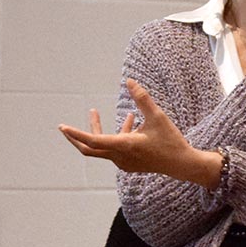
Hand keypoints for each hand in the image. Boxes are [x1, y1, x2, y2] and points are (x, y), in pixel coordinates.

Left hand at [59, 79, 221, 188]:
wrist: (182, 165)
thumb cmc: (171, 140)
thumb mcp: (157, 116)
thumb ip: (142, 98)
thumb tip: (129, 81)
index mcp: (124, 146)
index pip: (93, 141)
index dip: (76, 133)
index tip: (62, 127)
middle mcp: (120, 156)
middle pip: (89, 148)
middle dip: (75, 136)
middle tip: (62, 128)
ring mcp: (123, 162)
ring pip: (102, 146)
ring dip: (98, 130)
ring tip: (94, 112)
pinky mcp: (128, 163)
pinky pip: (114, 148)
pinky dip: (115, 135)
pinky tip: (129, 119)